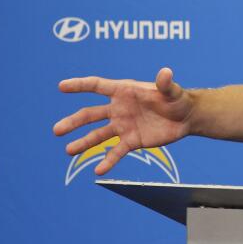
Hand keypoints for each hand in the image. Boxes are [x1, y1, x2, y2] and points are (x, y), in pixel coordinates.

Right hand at [53, 67, 193, 174]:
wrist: (186, 118)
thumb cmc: (177, 99)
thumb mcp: (173, 91)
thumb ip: (166, 84)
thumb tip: (166, 72)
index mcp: (124, 91)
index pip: (98, 86)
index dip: (80, 85)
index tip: (62, 86)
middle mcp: (119, 108)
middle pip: (91, 114)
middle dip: (74, 121)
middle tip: (57, 130)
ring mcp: (123, 125)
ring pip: (98, 134)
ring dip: (83, 143)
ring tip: (69, 150)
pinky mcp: (131, 141)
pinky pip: (116, 152)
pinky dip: (108, 161)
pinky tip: (99, 171)